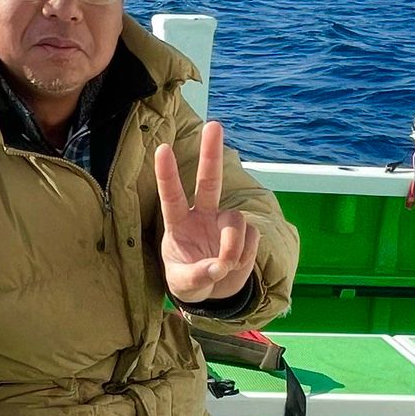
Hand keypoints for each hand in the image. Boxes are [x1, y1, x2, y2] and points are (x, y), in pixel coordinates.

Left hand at [156, 121, 259, 303]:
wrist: (213, 291)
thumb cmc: (189, 282)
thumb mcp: (184, 286)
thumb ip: (197, 276)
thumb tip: (219, 266)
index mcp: (179, 224)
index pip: (172, 196)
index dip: (167, 174)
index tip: (162, 148)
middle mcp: (202, 215)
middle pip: (208, 180)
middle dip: (211, 154)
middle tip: (213, 125)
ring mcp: (225, 222)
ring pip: (236, 222)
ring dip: (233, 246)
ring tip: (226, 265)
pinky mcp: (246, 232)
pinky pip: (252, 238)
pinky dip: (245, 256)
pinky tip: (235, 264)